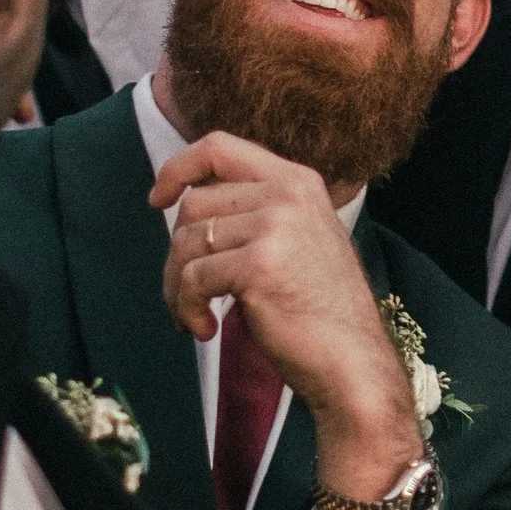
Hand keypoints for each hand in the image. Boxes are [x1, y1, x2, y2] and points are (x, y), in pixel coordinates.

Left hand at [148, 129, 422, 509]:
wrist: (353, 362)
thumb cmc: (320, 313)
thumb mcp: (297, 241)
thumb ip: (255, 211)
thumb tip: (183, 200)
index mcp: (298, 181)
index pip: (219, 147)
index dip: (177, 167)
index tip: (157, 199)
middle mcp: (288, 194)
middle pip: (193, 204)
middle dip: (177, 254)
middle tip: (187, 295)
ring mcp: (276, 226)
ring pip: (185, 242)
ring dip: (176, 287)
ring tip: (194, 316)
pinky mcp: (259, 265)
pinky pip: (191, 278)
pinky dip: (185, 308)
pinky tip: (205, 330)